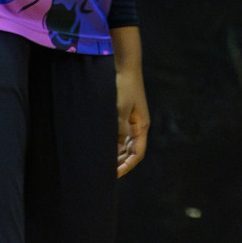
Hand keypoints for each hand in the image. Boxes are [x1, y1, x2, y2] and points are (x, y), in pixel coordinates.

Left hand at [112, 27, 148, 176]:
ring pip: (124, 144)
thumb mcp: (120, 108)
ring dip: (115, 154)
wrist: (125, 67)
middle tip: (103, 173)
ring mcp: (131, 121)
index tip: (115, 175)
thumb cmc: (124, 87)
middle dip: (120, 163)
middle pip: (131, 151)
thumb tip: (115, 148)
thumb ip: (118, 128)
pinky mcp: (123, 115)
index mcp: (141, 126)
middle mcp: (137, 126)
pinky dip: (112, 143)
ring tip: (100, 164)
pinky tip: (100, 147)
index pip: (137, 153)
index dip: (127, 166)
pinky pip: (118, 135)